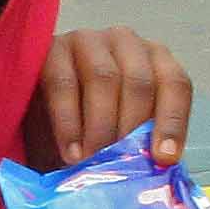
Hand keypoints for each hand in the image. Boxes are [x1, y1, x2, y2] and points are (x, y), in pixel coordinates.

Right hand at [28, 26, 191, 168]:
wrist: (35, 113)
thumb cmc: (86, 124)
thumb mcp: (120, 130)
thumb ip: (141, 141)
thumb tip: (159, 167)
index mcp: (152, 59)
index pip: (174, 83)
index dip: (173, 121)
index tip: (164, 158)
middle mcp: (125, 42)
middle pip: (139, 82)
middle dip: (130, 129)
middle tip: (119, 166)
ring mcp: (87, 41)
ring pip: (104, 78)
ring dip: (100, 127)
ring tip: (92, 162)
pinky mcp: (50, 48)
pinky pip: (63, 83)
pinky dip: (68, 123)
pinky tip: (70, 152)